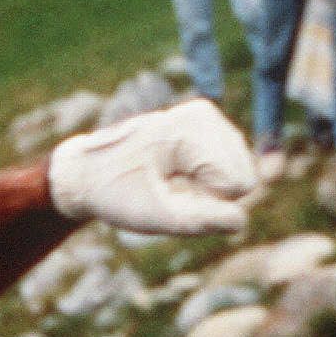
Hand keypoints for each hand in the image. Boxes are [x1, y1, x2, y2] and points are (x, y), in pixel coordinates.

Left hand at [47, 99, 255, 234]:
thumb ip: (197, 220)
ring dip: (210, 191)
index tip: (168, 194)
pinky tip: (179, 177)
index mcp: (191, 126)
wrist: (90, 172)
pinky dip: (210, 184)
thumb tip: (241, 221)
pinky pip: (234, 173)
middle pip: (245, 179)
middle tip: (169, 191)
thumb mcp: (152, 215)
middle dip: (212, 197)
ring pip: (243, 177)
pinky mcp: (213, 133)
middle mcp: (206, 115)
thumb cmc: (116, 192)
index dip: (207, 203)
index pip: (238, 184)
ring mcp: (211, 122)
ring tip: (170, 183)